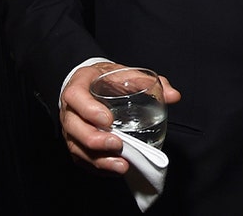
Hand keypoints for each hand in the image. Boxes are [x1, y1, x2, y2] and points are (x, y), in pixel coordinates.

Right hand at [60, 63, 180, 173]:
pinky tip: (115, 170)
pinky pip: (82, 158)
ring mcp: (70, 129)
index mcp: (78, 85)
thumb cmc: (107, 80)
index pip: (75, 97)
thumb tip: (173, 96)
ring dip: (98, 159)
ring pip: (76, 148)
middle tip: (117, 145)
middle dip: (94, 140)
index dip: (89, 110)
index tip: (109, 120)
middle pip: (73, 127)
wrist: (91, 85)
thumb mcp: (124, 73)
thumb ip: (147, 82)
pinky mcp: (76, 143)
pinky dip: (98, 167)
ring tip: (121, 165)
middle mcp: (69, 109)